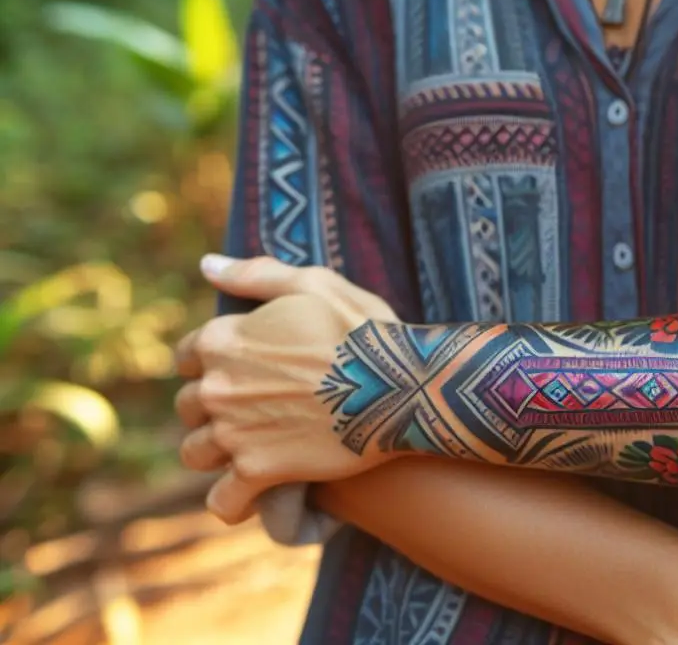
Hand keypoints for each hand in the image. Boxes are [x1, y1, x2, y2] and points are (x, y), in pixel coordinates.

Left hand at [176, 255, 400, 524]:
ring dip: (219, 454)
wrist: (403, 384)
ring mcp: (234, 432)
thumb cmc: (364, 329)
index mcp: (224, 339)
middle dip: (214, 409)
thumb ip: (255, 274)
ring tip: (253, 451)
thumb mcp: (315, 284)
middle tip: (258, 411)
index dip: (214, 363)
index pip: (188, 357)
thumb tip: (206, 264)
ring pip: (197, 453)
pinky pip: (224, 500)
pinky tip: (252, 496)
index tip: (246, 371)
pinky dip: (234, 501)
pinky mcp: (259, 471)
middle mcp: (217, 387)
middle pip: (190, 406)